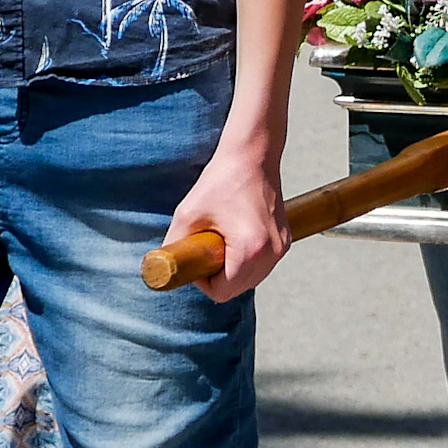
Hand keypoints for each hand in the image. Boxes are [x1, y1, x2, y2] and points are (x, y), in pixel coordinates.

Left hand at [164, 139, 289, 303]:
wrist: (253, 155)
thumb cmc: (221, 181)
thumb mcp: (186, 215)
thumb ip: (172, 246)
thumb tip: (162, 267)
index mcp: (250, 250)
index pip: (222, 292)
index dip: (202, 282)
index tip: (195, 257)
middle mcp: (272, 253)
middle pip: (237, 288)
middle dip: (217, 276)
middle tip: (205, 248)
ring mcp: (281, 247)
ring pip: (250, 278)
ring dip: (232, 269)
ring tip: (221, 240)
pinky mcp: (284, 240)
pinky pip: (261, 264)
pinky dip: (245, 259)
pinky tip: (235, 236)